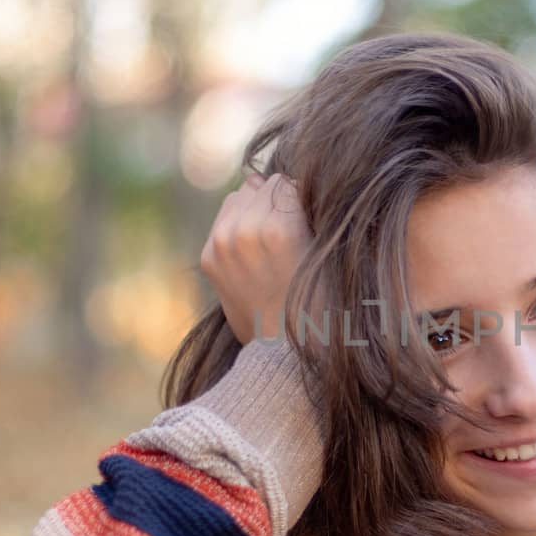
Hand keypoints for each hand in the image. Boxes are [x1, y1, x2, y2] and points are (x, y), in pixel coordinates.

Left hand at [202, 172, 312, 344]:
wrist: (283, 355)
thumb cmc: (320, 307)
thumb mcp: (327, 256)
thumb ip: (312, 212)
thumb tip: (293, 181)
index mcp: (279, 229)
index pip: (290, 181)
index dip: (306, 198)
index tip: (313, 221)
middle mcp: (244, 231)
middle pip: (265, 183)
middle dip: (280, 201)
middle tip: (295, 232)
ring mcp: (221, 244)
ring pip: (241, 195)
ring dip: (258, 208)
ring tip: (273, 239)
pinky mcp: (208, 256)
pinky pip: (225, 217)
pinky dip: (239, 225)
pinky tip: (255, 251)